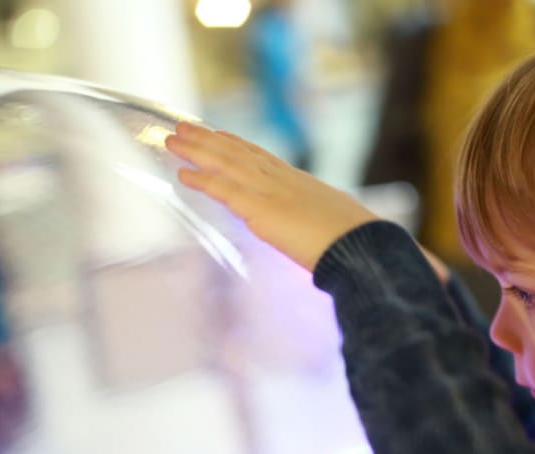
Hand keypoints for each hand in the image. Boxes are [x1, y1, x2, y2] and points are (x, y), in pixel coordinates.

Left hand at [166, 122, 377, 271]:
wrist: (362, 246)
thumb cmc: (357, 243)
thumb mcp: (334, 225)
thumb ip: (318, 224)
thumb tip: (320, 234)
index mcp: (299, 182)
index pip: (261, 157)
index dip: (236, 144)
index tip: (219, 134)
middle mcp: (282, 180)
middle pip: (238, 152)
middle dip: (209, 139)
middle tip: (183, 126)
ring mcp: (270, 192)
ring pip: (226, 163)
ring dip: (197, 150)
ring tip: (172, 138)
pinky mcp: (261, 210)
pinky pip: (224, 189)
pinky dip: (202, 180)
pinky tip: (182, 173)